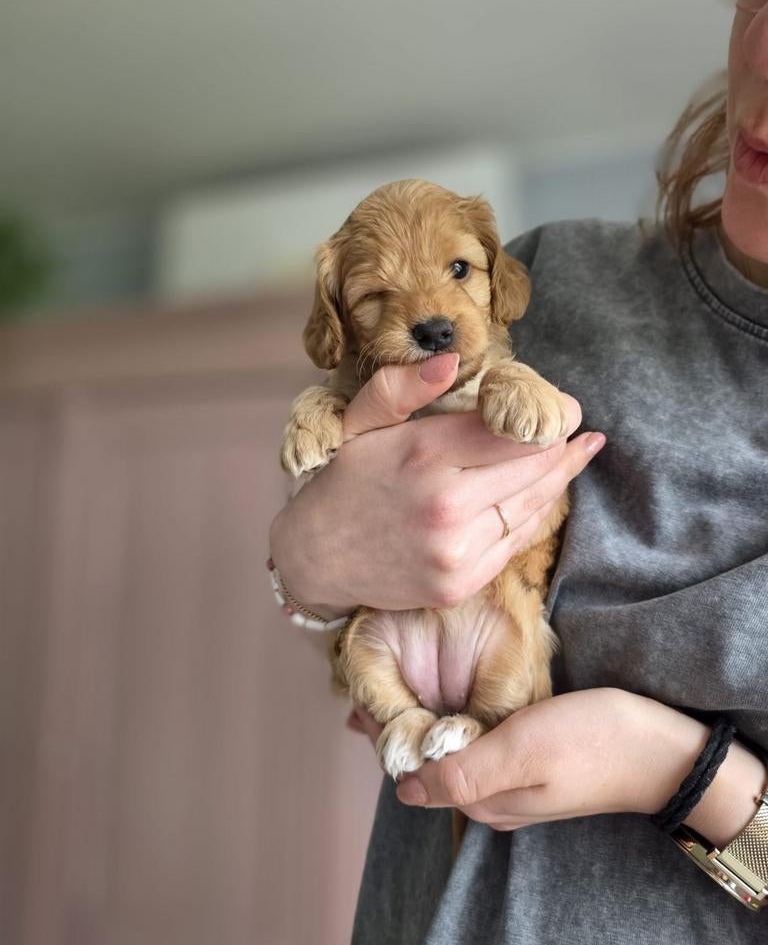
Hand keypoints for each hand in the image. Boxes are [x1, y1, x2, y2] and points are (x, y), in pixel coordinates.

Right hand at [269, 353, 603, 613]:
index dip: (550, 417)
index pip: (513, 431)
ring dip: (558, 479)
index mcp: (424, 455)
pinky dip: (534, 515)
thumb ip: (404, 387)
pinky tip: (545, 494)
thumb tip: (453, 360)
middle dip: (561, 445)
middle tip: (580, 429)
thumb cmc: (343, 481)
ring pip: (532, 506)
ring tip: (581, 453)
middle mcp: (447, 505)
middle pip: (534, 468)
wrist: (316, 558)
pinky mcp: (461, 583)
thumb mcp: (359, 422)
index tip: (567, 407)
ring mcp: (457, 551)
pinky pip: (516, 542)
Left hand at [395, 689, 712, 828]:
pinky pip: (475, 742)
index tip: (362, 701)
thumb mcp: (519, 752)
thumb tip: (403, 789)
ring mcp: (510, 779)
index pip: (415, 774)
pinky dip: (451, 720)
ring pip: (450, 751)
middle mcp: (490, 796)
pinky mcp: (528, 759)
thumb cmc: (590, 743)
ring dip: (422, 723)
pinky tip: (444, 693)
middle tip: (367, 686)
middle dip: (398, 730)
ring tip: (393, 684)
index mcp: (481, 801)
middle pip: (429, 763)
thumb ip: (461, 773)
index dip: (387, 739)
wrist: (660, 748)